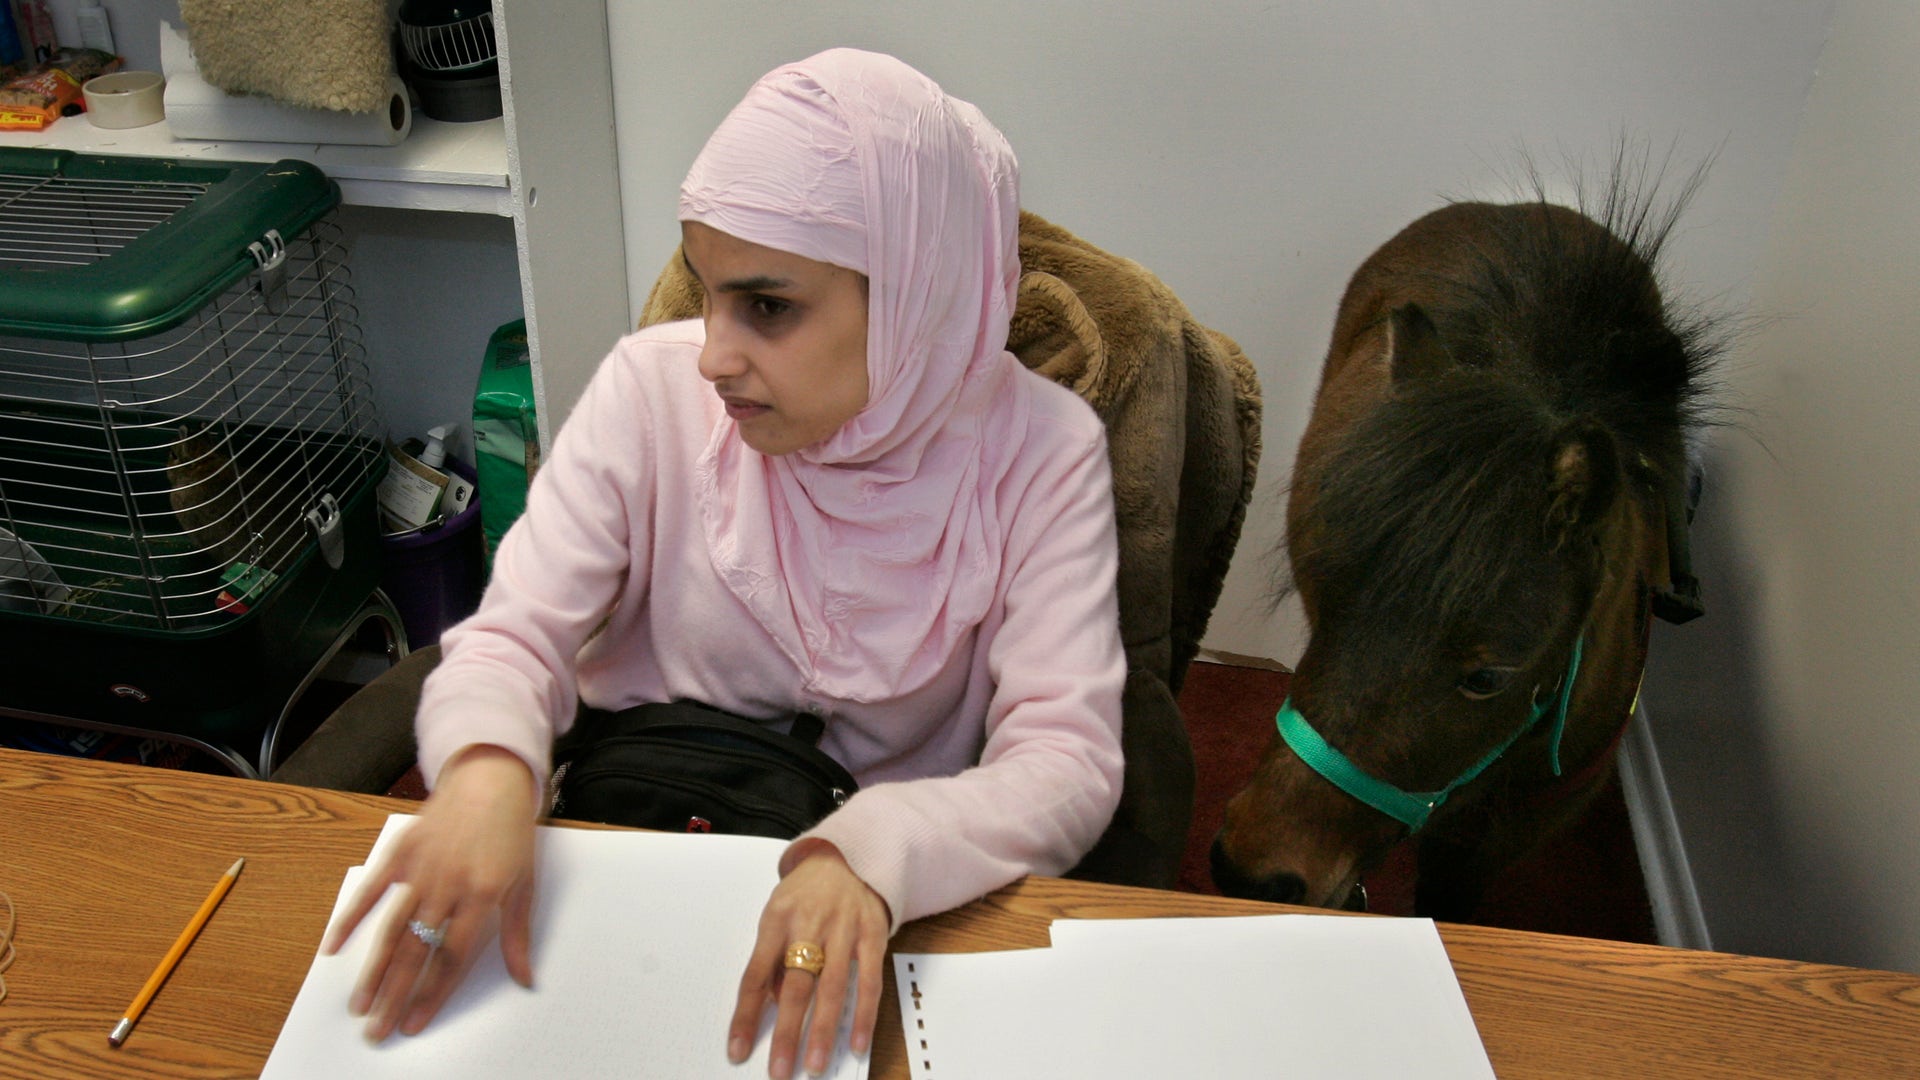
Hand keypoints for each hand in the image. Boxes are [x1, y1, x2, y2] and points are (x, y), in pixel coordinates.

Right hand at [320, 745, 539, 1040]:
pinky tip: (333, 948)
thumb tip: (525, 979)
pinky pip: (371, 891)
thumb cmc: (512, 833)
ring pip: (391, 929)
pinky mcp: (400, 852)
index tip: (414, 1024)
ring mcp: (421, 868)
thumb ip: (517, 936)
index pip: (451, 957)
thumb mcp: (525, 884)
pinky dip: (349, 918)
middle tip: (377, 1030)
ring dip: (372, 970)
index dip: (431, 994)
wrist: (491, 779)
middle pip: (416, 951)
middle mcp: (449, 885)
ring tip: (358, 1005)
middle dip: (395, 995)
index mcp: (482, 895)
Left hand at [729, 840, 889, 1077]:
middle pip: (795, 986)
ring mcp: (844, 930)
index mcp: (776, 919)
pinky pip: (869, 982)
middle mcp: (810, 924)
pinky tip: (856, 1043)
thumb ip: (773, 958)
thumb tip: (772, 1006)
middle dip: (786, 1032)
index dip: (746, 1016)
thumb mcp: (777, 914)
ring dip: (823, 1030)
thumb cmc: (806, 892)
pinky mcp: (873, 935)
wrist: (849, 856)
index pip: (756, 975)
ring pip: (832, 988)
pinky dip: (863, 1015)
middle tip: (779, 1069)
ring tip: (813, 1064)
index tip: (738, 1051)